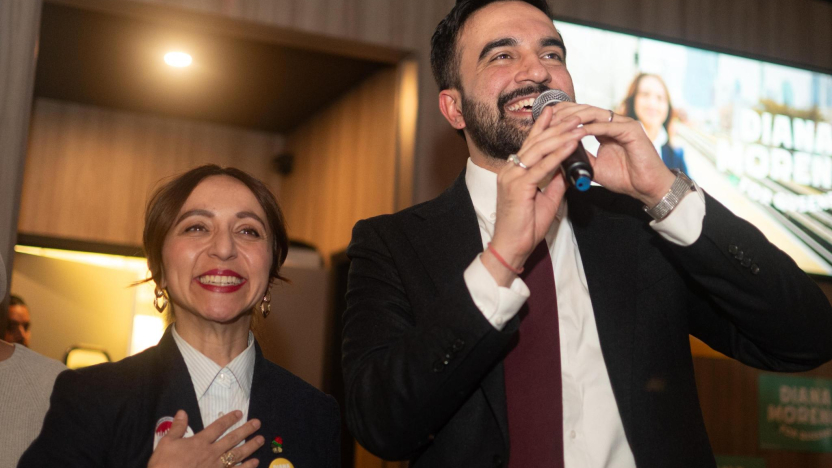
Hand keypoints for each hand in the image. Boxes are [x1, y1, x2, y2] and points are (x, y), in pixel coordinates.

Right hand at [148, 410, 263, 467]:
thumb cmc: (164, 465)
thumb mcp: (166, 443)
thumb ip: (177, 428)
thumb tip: (182, 412)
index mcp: (199, 442)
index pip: (217, 427)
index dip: (229, 419)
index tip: (239, 413)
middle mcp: (212, 453)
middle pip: (232, 439)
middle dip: (246, 430)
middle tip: (258, 423)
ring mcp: (217, 467)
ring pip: (238, 455)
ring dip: (251, 447)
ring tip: (261, 440)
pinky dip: (246, 467)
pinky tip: (255, 463)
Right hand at [485, 106, 585, 284]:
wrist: (513, 246)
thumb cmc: (526, 226)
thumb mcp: (546, 198)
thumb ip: (554, 180)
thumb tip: (567, 168)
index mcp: (513, 171)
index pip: (530, 143)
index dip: (543, 126)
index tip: (556, 111)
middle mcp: (510, 170)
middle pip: (536, 142)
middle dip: (557, 126)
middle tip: (575, 115)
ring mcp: (512, 176)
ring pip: (539, 150)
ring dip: (561, 136)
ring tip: (578, 126)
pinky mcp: (518, 186)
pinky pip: (542, 166)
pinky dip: (558, 154)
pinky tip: (571, 145)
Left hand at [550, 103, 675, 206]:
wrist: (646, 188)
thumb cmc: (625, 178)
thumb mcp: (594, 165)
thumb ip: (580, 154)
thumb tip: (560, 151)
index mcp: (606, 128)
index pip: (581, 115)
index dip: (562, 116)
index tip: (544, 121)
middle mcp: (615, 122)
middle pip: (585, 110)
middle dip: (565, 112)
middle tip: (546, 116)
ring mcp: (624, 123)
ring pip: (595, 114)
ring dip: (575, 118)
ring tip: (557, 122)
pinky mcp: (632, 130)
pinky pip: (607, 126)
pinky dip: (591, 128)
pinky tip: (577, 131)